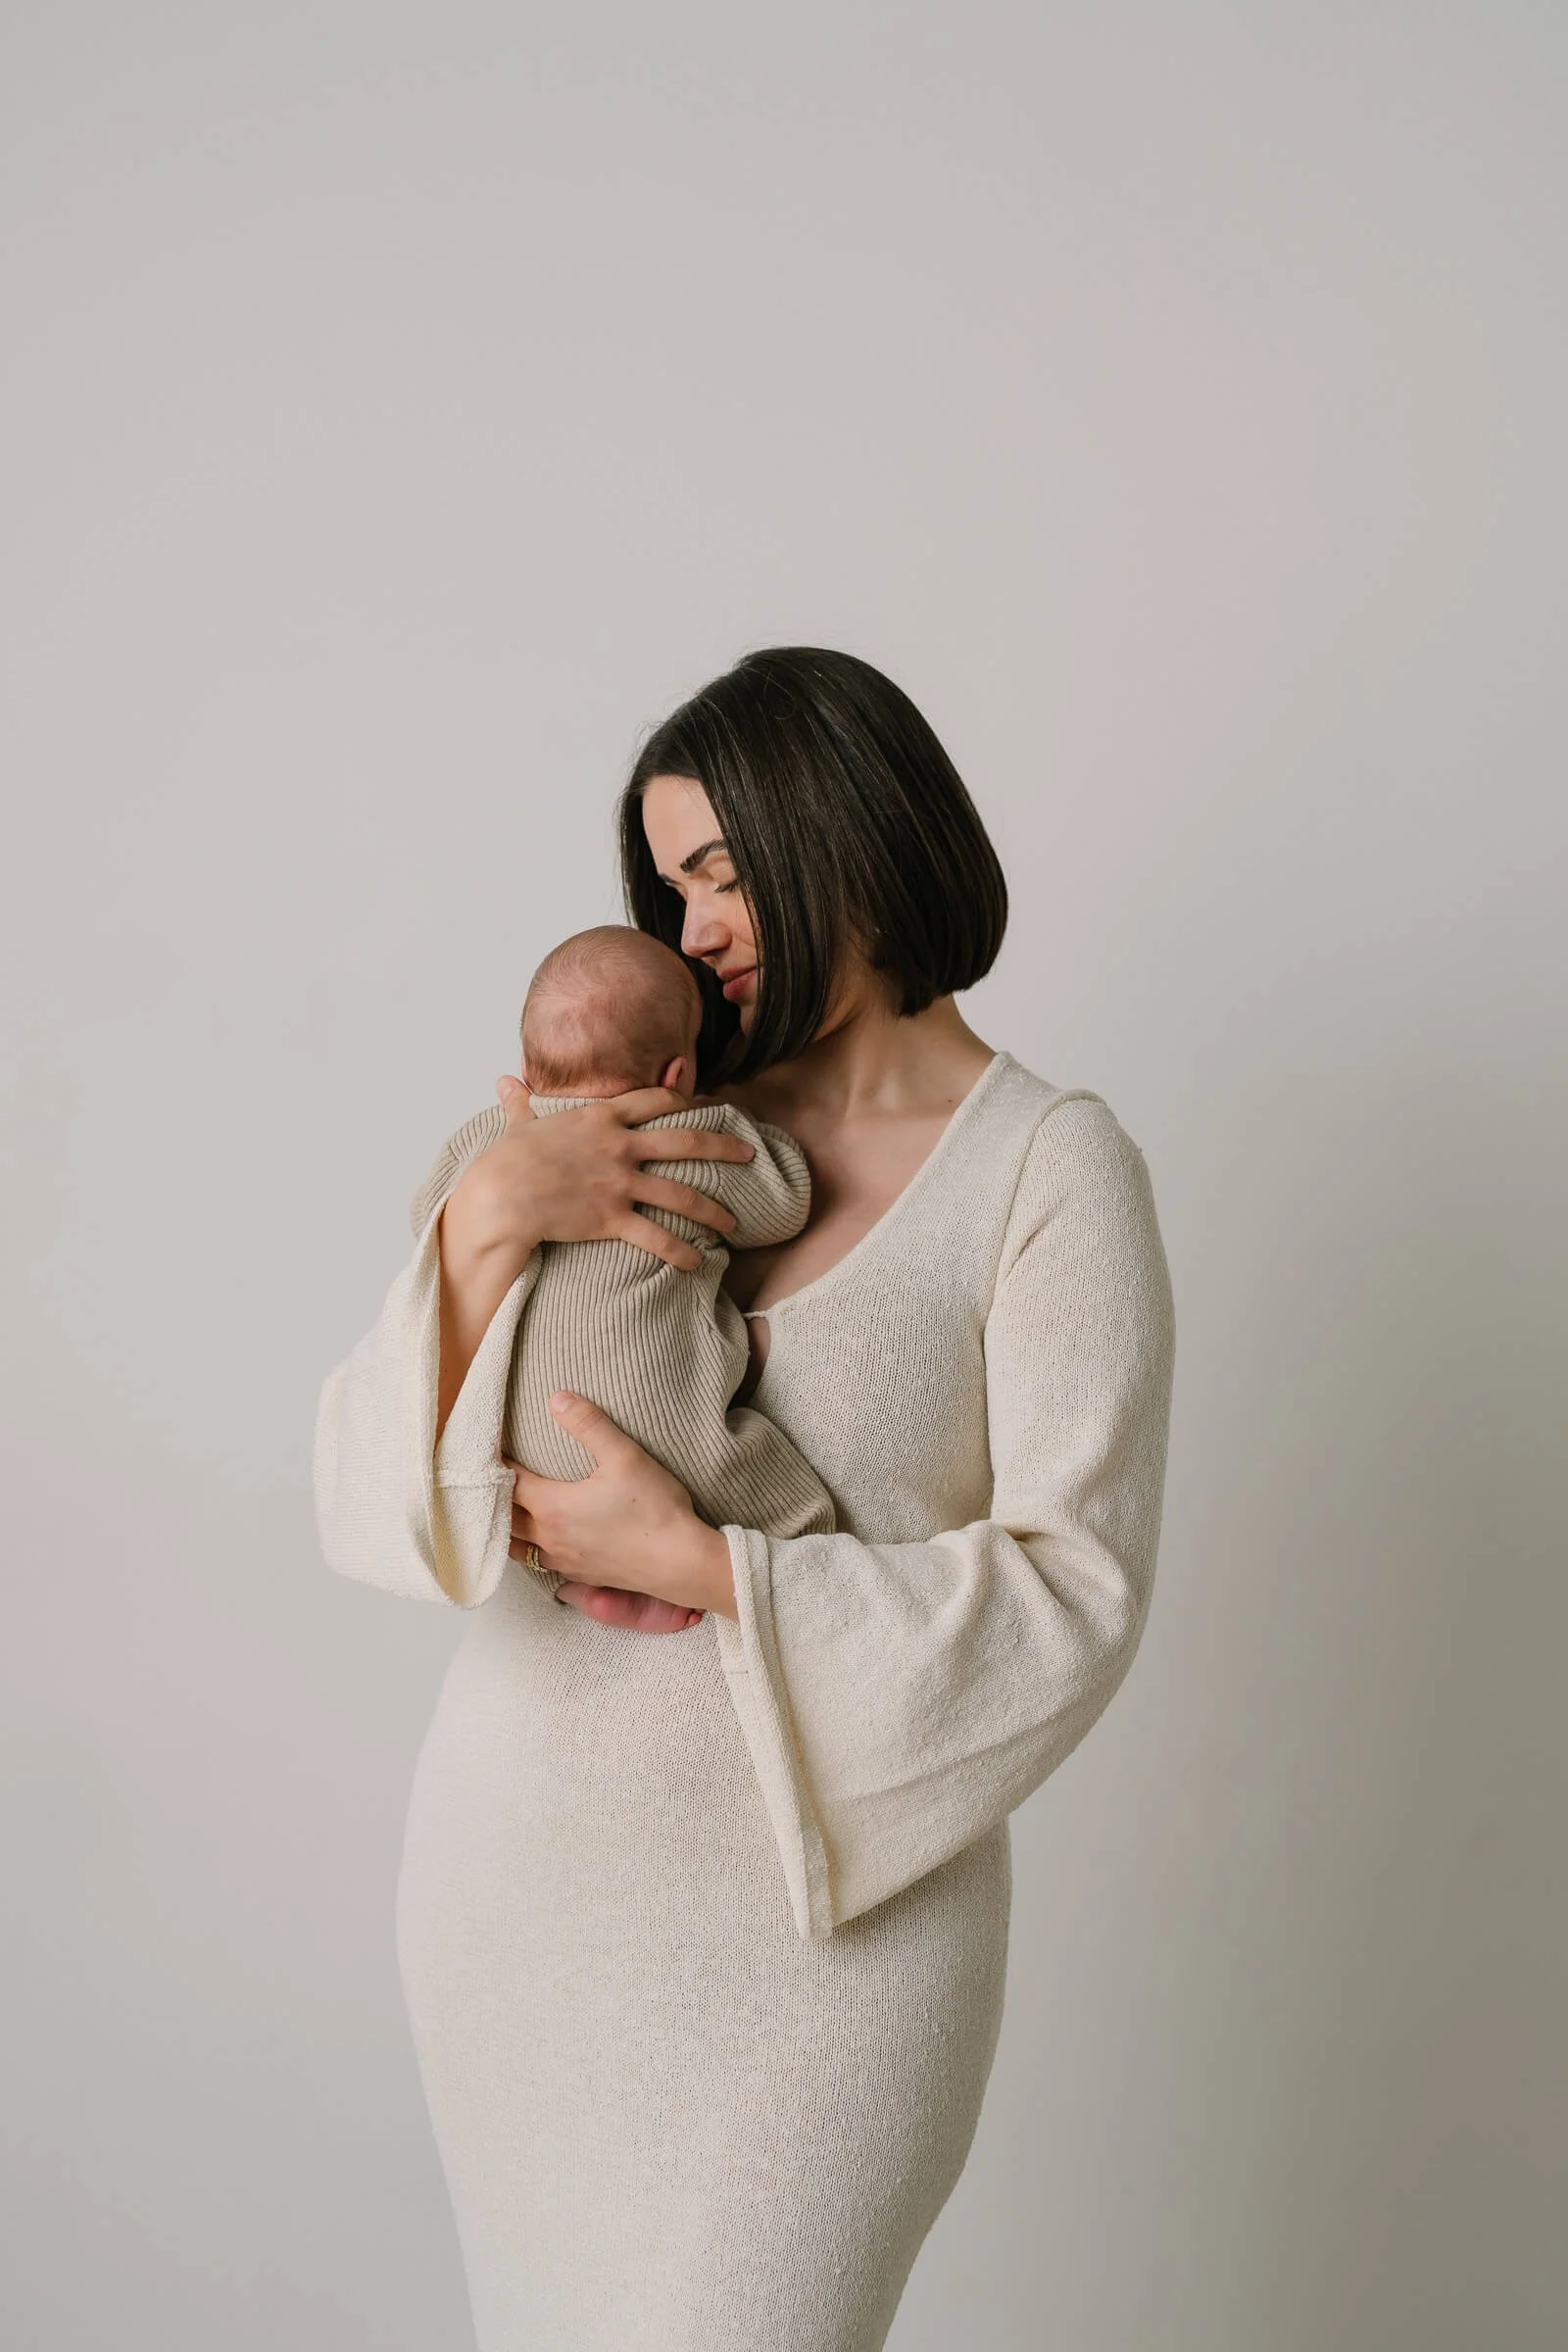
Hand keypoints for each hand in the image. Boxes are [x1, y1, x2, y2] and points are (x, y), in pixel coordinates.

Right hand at [447, 1070, 755, 1281]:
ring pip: (681, 1193)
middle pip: (685, 1140)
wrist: (500, 1195)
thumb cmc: (505, 1161)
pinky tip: (698, 1263)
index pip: (654, 1100)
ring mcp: (619, 1182)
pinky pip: (656, 1236)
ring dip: (712, 1209)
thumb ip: (521, 1105)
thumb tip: (504, 1083)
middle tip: (749, 1153)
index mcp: (600, 1117)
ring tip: (733, 1222)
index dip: (683, 1099)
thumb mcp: (518, 1126)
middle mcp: (619, 1145)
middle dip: (723, 1146)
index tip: (705, 1104)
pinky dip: (680, 1252)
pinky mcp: (612, 1217)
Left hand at [506, 1394, 737, 1626]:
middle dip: (495, 1497)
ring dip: (508, 1527)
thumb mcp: (625, 1456)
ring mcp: (564, 1561)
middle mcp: (550, 1538)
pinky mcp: (581, 1575)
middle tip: (488, 1478)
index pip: (510, 1482)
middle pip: (505, 1517)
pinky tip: (540, 1540)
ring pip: (518, 1546)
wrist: (681, 1563)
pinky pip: (541, 1562)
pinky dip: (529, 1548)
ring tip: (505, 1510)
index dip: (498, 1463)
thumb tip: (557, 1398)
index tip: (489, 1449)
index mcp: (553, 1507)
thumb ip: (589, 1425)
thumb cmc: (654, 1509)